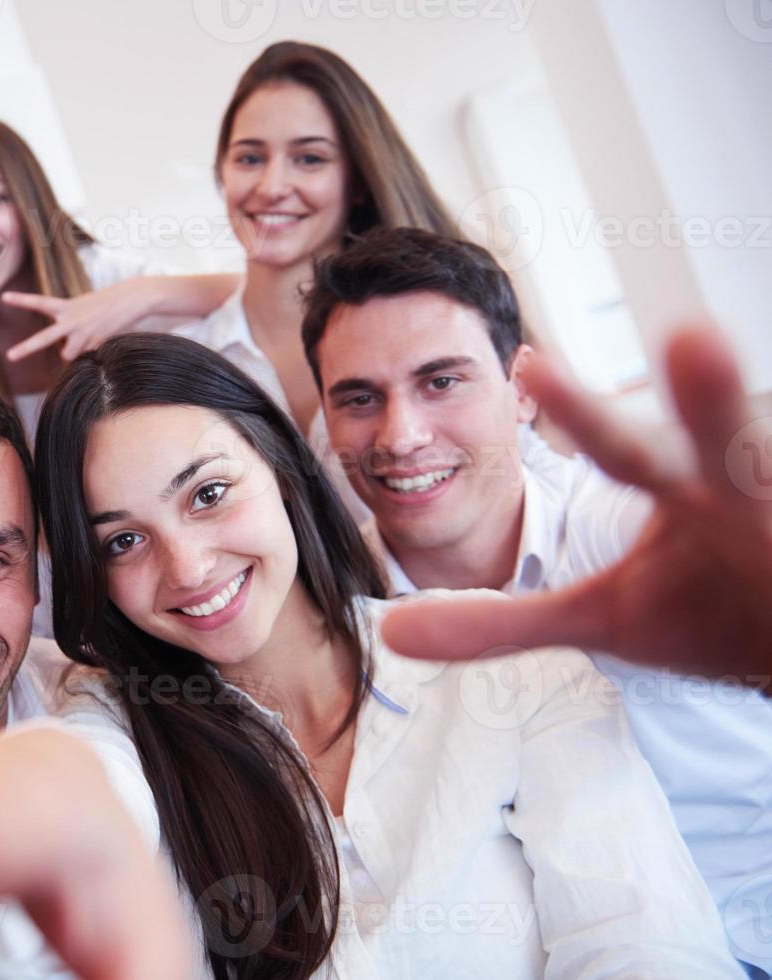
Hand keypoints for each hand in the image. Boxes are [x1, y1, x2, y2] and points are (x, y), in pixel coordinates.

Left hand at [2, 280, 150, 362]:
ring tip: (89, 335)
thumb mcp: (82, 308)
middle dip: (26, 348)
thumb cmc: (106, 303)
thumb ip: (69, 326)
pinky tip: (102, 337)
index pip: (40, 302)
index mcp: (66, 306)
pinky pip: (86, 355)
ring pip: (67, 354)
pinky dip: (91, 350)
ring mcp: (83, 333)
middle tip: (9, 357)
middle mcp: (71, 320)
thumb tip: (67, 353)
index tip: (4, 297)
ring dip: (74, 351)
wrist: (132, 298)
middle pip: (44, 338)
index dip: (21, 300)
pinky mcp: (95, 343)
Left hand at [382, 322, 771, 689]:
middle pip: (732, 440)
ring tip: (711, 361)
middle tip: (689, 336)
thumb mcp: (606, 617)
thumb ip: (502, 621)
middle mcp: (751, 486)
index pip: (624, 447)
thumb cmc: (706, 608)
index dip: (579, 412)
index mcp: (686, 491)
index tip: (525, 363)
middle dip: (715, 397)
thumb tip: (390, 637)